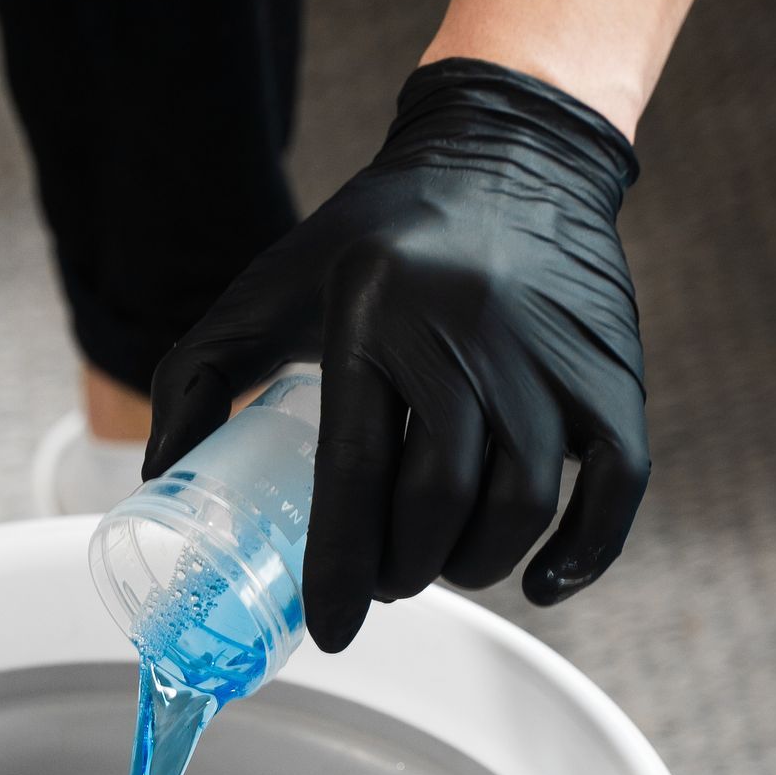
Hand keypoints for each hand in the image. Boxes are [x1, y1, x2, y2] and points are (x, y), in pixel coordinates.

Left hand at [145, 59, 648, 649]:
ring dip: (475, 565)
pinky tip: (539, 580)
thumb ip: (200, 375)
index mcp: (371, 314)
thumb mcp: (271, 284)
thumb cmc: (378, 236)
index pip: (353, 473)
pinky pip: (616, 488)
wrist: (507, 149)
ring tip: (442, 565)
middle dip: (404, 569)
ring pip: (520, 506)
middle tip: (387, 580)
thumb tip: (159, 480)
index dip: (340, 567)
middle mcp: (468, 333)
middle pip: (439, 501)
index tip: (332, 626)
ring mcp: (550, 354)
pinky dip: (582, 554)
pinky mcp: (613, 369)